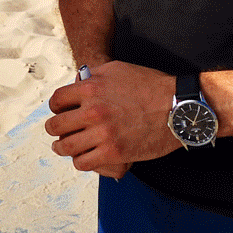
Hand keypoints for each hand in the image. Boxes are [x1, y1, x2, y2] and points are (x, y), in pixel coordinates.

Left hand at [44, 61, 178, 177]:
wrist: (178, 107)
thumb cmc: (150, 86)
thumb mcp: (117, 69)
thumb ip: (93, 75)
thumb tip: (78, 81)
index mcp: (91, 88)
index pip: (57, 101)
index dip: (56, 108)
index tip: (59, 112)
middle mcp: (93, 111)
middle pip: (57, 125)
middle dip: (55, 129)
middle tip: (57, 132)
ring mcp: (103, 134)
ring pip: (67, 147)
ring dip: (62, 148)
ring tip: (64, 148)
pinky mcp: (114, 153)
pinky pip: (84, 163)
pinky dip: (81, 161)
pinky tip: (84, 157)